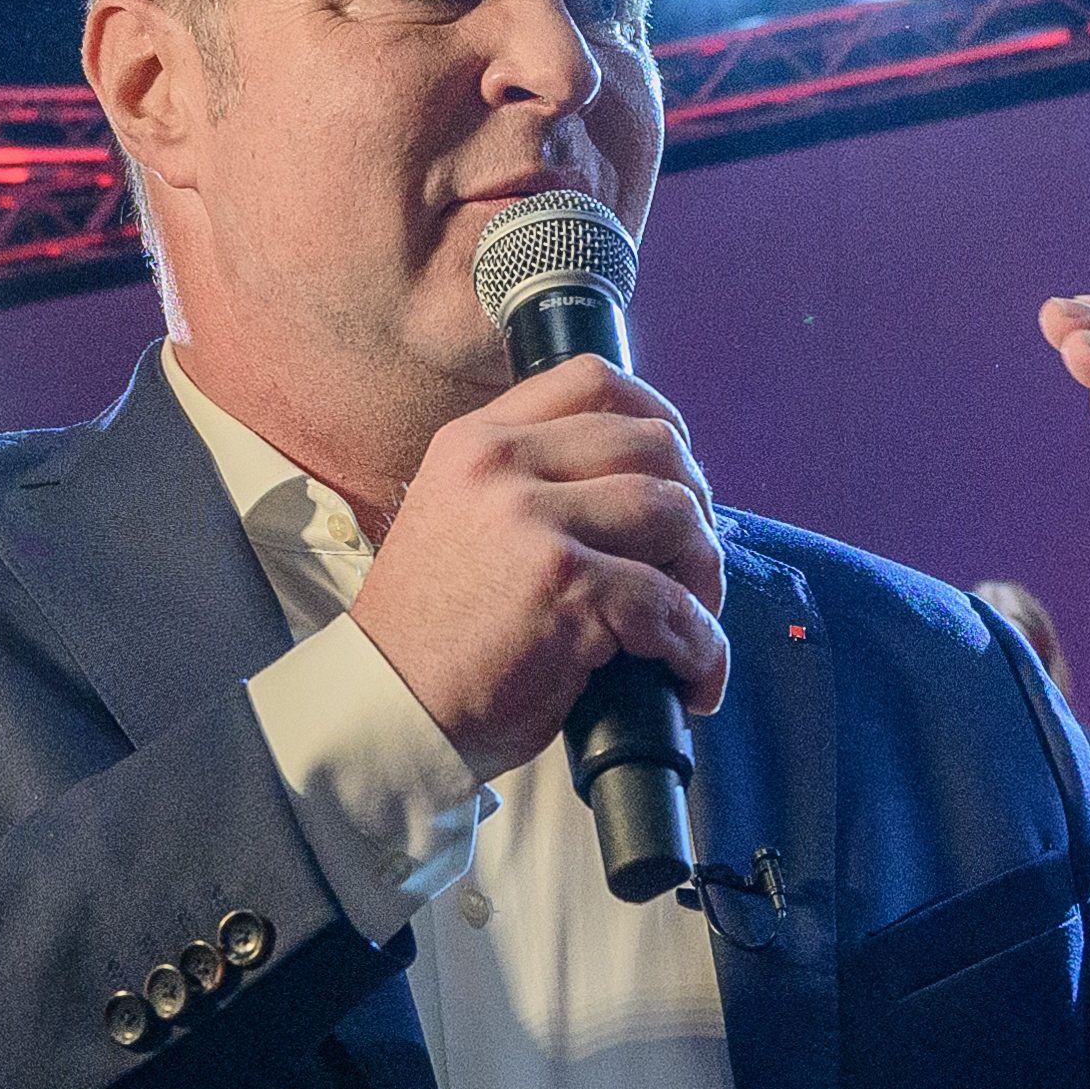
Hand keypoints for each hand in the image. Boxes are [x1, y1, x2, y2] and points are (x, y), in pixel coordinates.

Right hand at [348, 357, 729, 784]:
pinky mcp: (564, 586)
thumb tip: (641, 485)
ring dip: (704, 574)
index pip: (592, 380)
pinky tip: (692, 677)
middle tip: (692, 568)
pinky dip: (699, 645)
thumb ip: (527, 487)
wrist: (385, 709)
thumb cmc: (432, 637)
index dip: (659, 416)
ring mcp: (533, 522)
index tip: (681, 467)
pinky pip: (670, 604)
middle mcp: (501, 466)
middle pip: (653, 445)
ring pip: (674, 514)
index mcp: (475, 443)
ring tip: (691, 624)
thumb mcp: (457, 521)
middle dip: (695, 508)